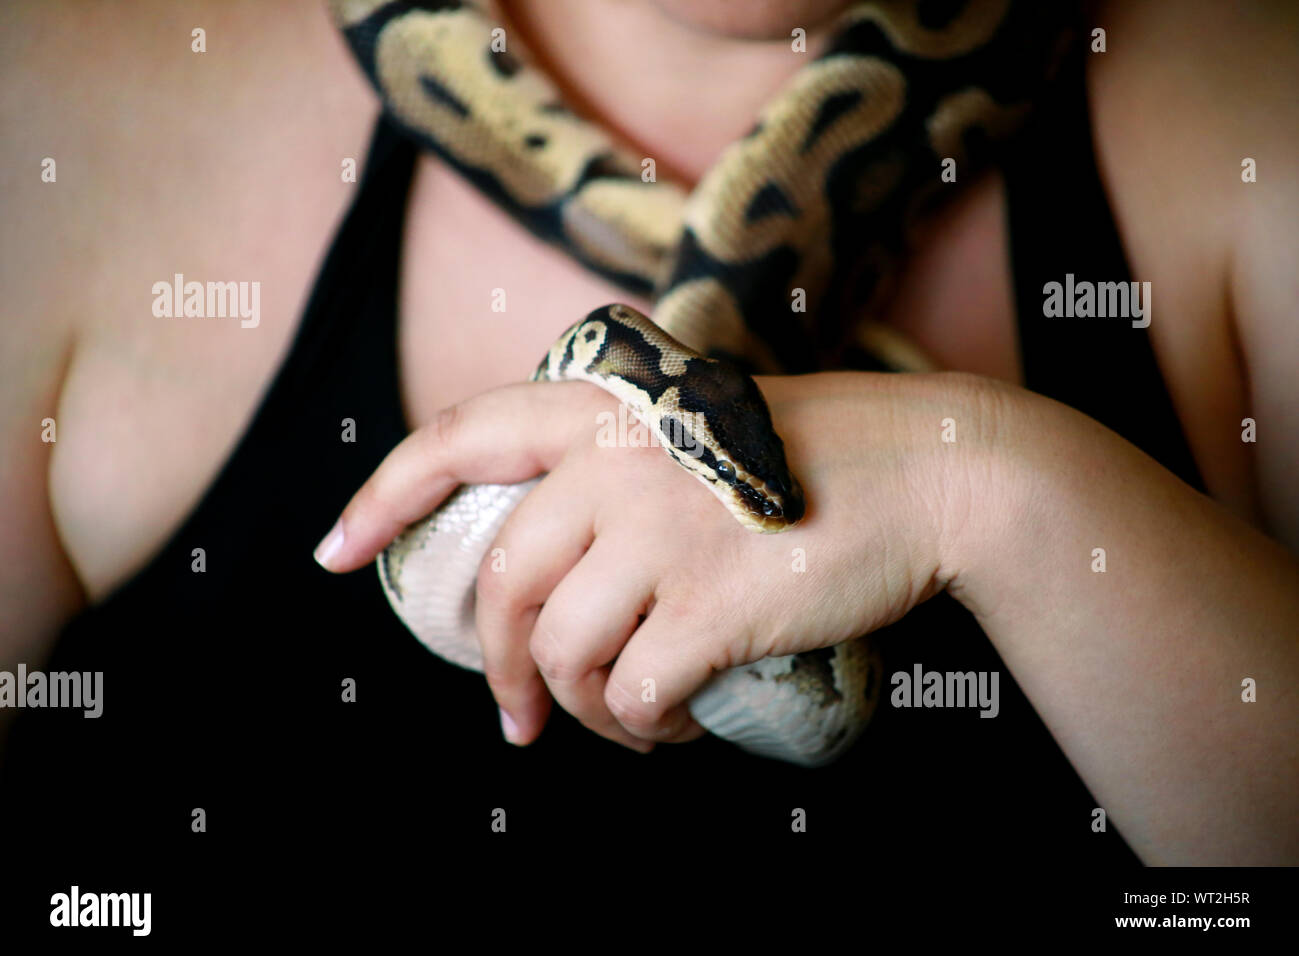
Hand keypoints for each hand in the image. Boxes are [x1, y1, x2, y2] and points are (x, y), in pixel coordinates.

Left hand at [315, 371, 996, 750]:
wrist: (930, 473)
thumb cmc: (816, 456)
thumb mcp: (695, 429)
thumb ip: (614, 470)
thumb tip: (551, 566)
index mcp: (603, 409)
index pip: (456, 439)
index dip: (382, 498)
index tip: (333, 554)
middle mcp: (615, 463)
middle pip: (500, 586)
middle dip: (495, 669)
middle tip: (517, 718)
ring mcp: (660, 532)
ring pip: (560, 653)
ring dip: (580, 709)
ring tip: (624, 720)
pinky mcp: (712, 603)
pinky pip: (632, 693)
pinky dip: (641, 726)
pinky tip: (670, 723)